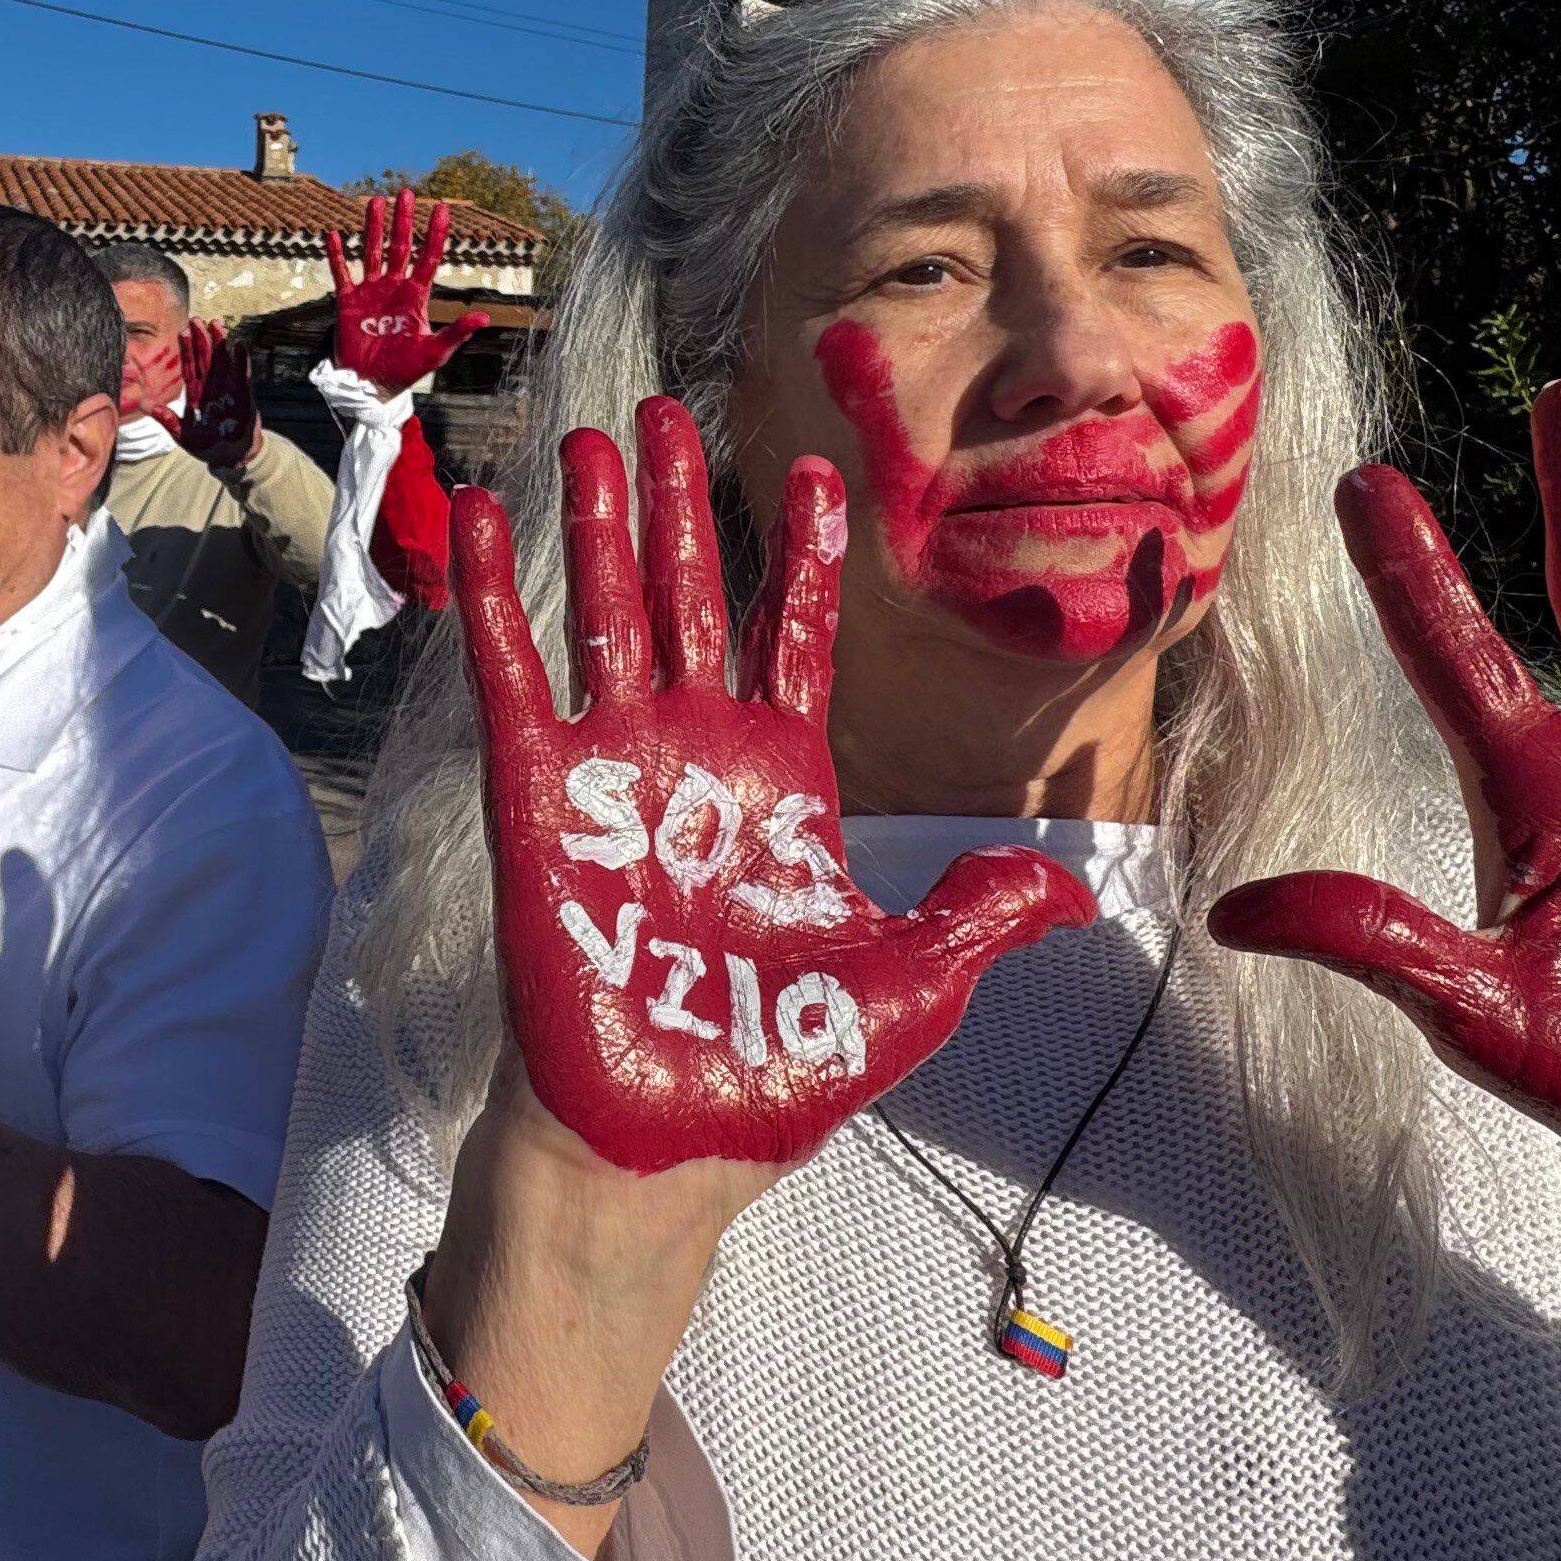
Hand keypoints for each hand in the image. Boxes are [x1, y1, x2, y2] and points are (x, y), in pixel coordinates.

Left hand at [174, 321, 258, 463]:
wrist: (233, 458)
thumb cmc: (208, 447)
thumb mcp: (183, 435)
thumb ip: (167, 419)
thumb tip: (144, 405)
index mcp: (196, 395)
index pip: (189, 368)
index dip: (187, 349)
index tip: (183, 330)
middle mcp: (212, 388)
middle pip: (206, 360)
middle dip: (202, 339)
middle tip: (198, 318)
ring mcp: (228, 390)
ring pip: (223, 362)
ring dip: (221, 344)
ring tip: (218, 324)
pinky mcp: (244, 396)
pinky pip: (242, 375)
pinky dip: (241, 361)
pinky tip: (239, 345)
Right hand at [330, 193, 487, 394]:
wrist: (371, 385)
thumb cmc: (405, 370)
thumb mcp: (435, 352)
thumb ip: (457, 333)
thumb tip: (484, 318)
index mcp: (416, 296)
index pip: (428, 258)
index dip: (436, 233)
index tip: (442, 208)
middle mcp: (394, 287)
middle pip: (400, 246)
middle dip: (404, 220)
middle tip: (407, 193)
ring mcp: (370, 292)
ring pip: (371, 251)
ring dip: (373, 227)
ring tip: (375, 201)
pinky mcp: (348, 302)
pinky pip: (342, 273)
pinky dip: (337, 255)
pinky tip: (334, 234)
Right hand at [458, 395, 1097, 1177]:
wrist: (664, 1148)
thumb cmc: (773, 1077)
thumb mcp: (910, 988)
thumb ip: (978, 917)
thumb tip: (1076, 892)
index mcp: (781, 784)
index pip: (793, 638)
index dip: (803, 557)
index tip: (825, 471)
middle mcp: (694, 759)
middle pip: (687, 596)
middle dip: (681, 504)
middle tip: (673, 412)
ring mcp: (613, 774)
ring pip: (606, 615)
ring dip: (598, 524)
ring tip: (596, 434)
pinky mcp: (539, 803)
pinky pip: (515, 679)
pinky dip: (495, 598)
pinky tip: (484, 519)